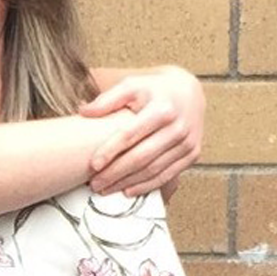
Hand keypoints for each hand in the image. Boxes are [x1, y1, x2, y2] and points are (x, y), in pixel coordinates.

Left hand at [80, 66, 204, 195]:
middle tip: (95, 184)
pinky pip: (167, 175)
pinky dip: (147, 186)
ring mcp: (187, 143)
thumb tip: (83, 111)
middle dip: (116, 173)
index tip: (93, 165)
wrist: (189, 91)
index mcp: (162, 109)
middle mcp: (178, 127)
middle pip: (142, 157)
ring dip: (128, 183)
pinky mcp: (192, 154)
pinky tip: (128, 191)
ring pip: (154, 170)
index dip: (111, 150)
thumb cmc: (155, 89)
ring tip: (106, 189)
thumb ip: (108, 98)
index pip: (131, 134)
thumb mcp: (132, 85)